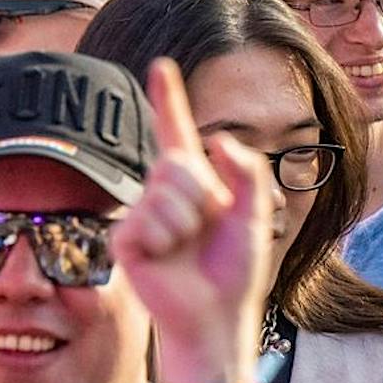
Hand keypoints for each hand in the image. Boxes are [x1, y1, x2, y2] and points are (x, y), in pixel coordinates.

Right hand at [113, 59, 273, 382]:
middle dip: (203, 197)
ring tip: (187, 250)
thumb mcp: (255, 215)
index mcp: (195, 183)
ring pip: (165, 195)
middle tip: (206, 231)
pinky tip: (164, 260)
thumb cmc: (234, 271)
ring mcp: (143, 216)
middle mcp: (164, 193)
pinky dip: (164, 242)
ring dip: (187, 225)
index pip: (176, 133)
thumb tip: (217, 140)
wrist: (215, 317)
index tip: (162, 65)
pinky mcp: (126, 241)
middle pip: (179, 166)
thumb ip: (247, 172)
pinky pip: (146, 223)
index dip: (168, 99)